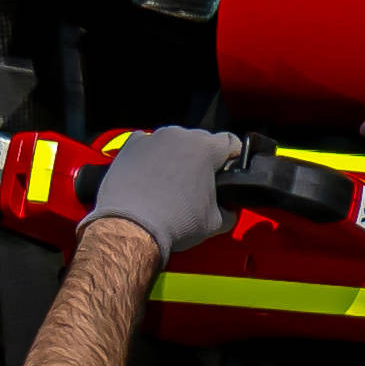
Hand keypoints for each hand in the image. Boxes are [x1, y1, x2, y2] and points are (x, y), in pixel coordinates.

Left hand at [78, 124, 237, 262]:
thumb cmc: (171, 223)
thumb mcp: (216, 223)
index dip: (234, 157)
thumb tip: (227, 207)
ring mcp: (153, 139)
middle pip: (201, 139)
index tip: (228, 170)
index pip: (232, 142)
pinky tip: (150, 175)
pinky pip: (147, 144)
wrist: (131, 229)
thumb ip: (229, 208)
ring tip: (171, 181)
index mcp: (206, 149)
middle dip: (203, 157)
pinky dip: (151, 155)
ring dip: (176, 155)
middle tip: (198, 182)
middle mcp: (179, 136)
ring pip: (174, 141)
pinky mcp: (130, 146)